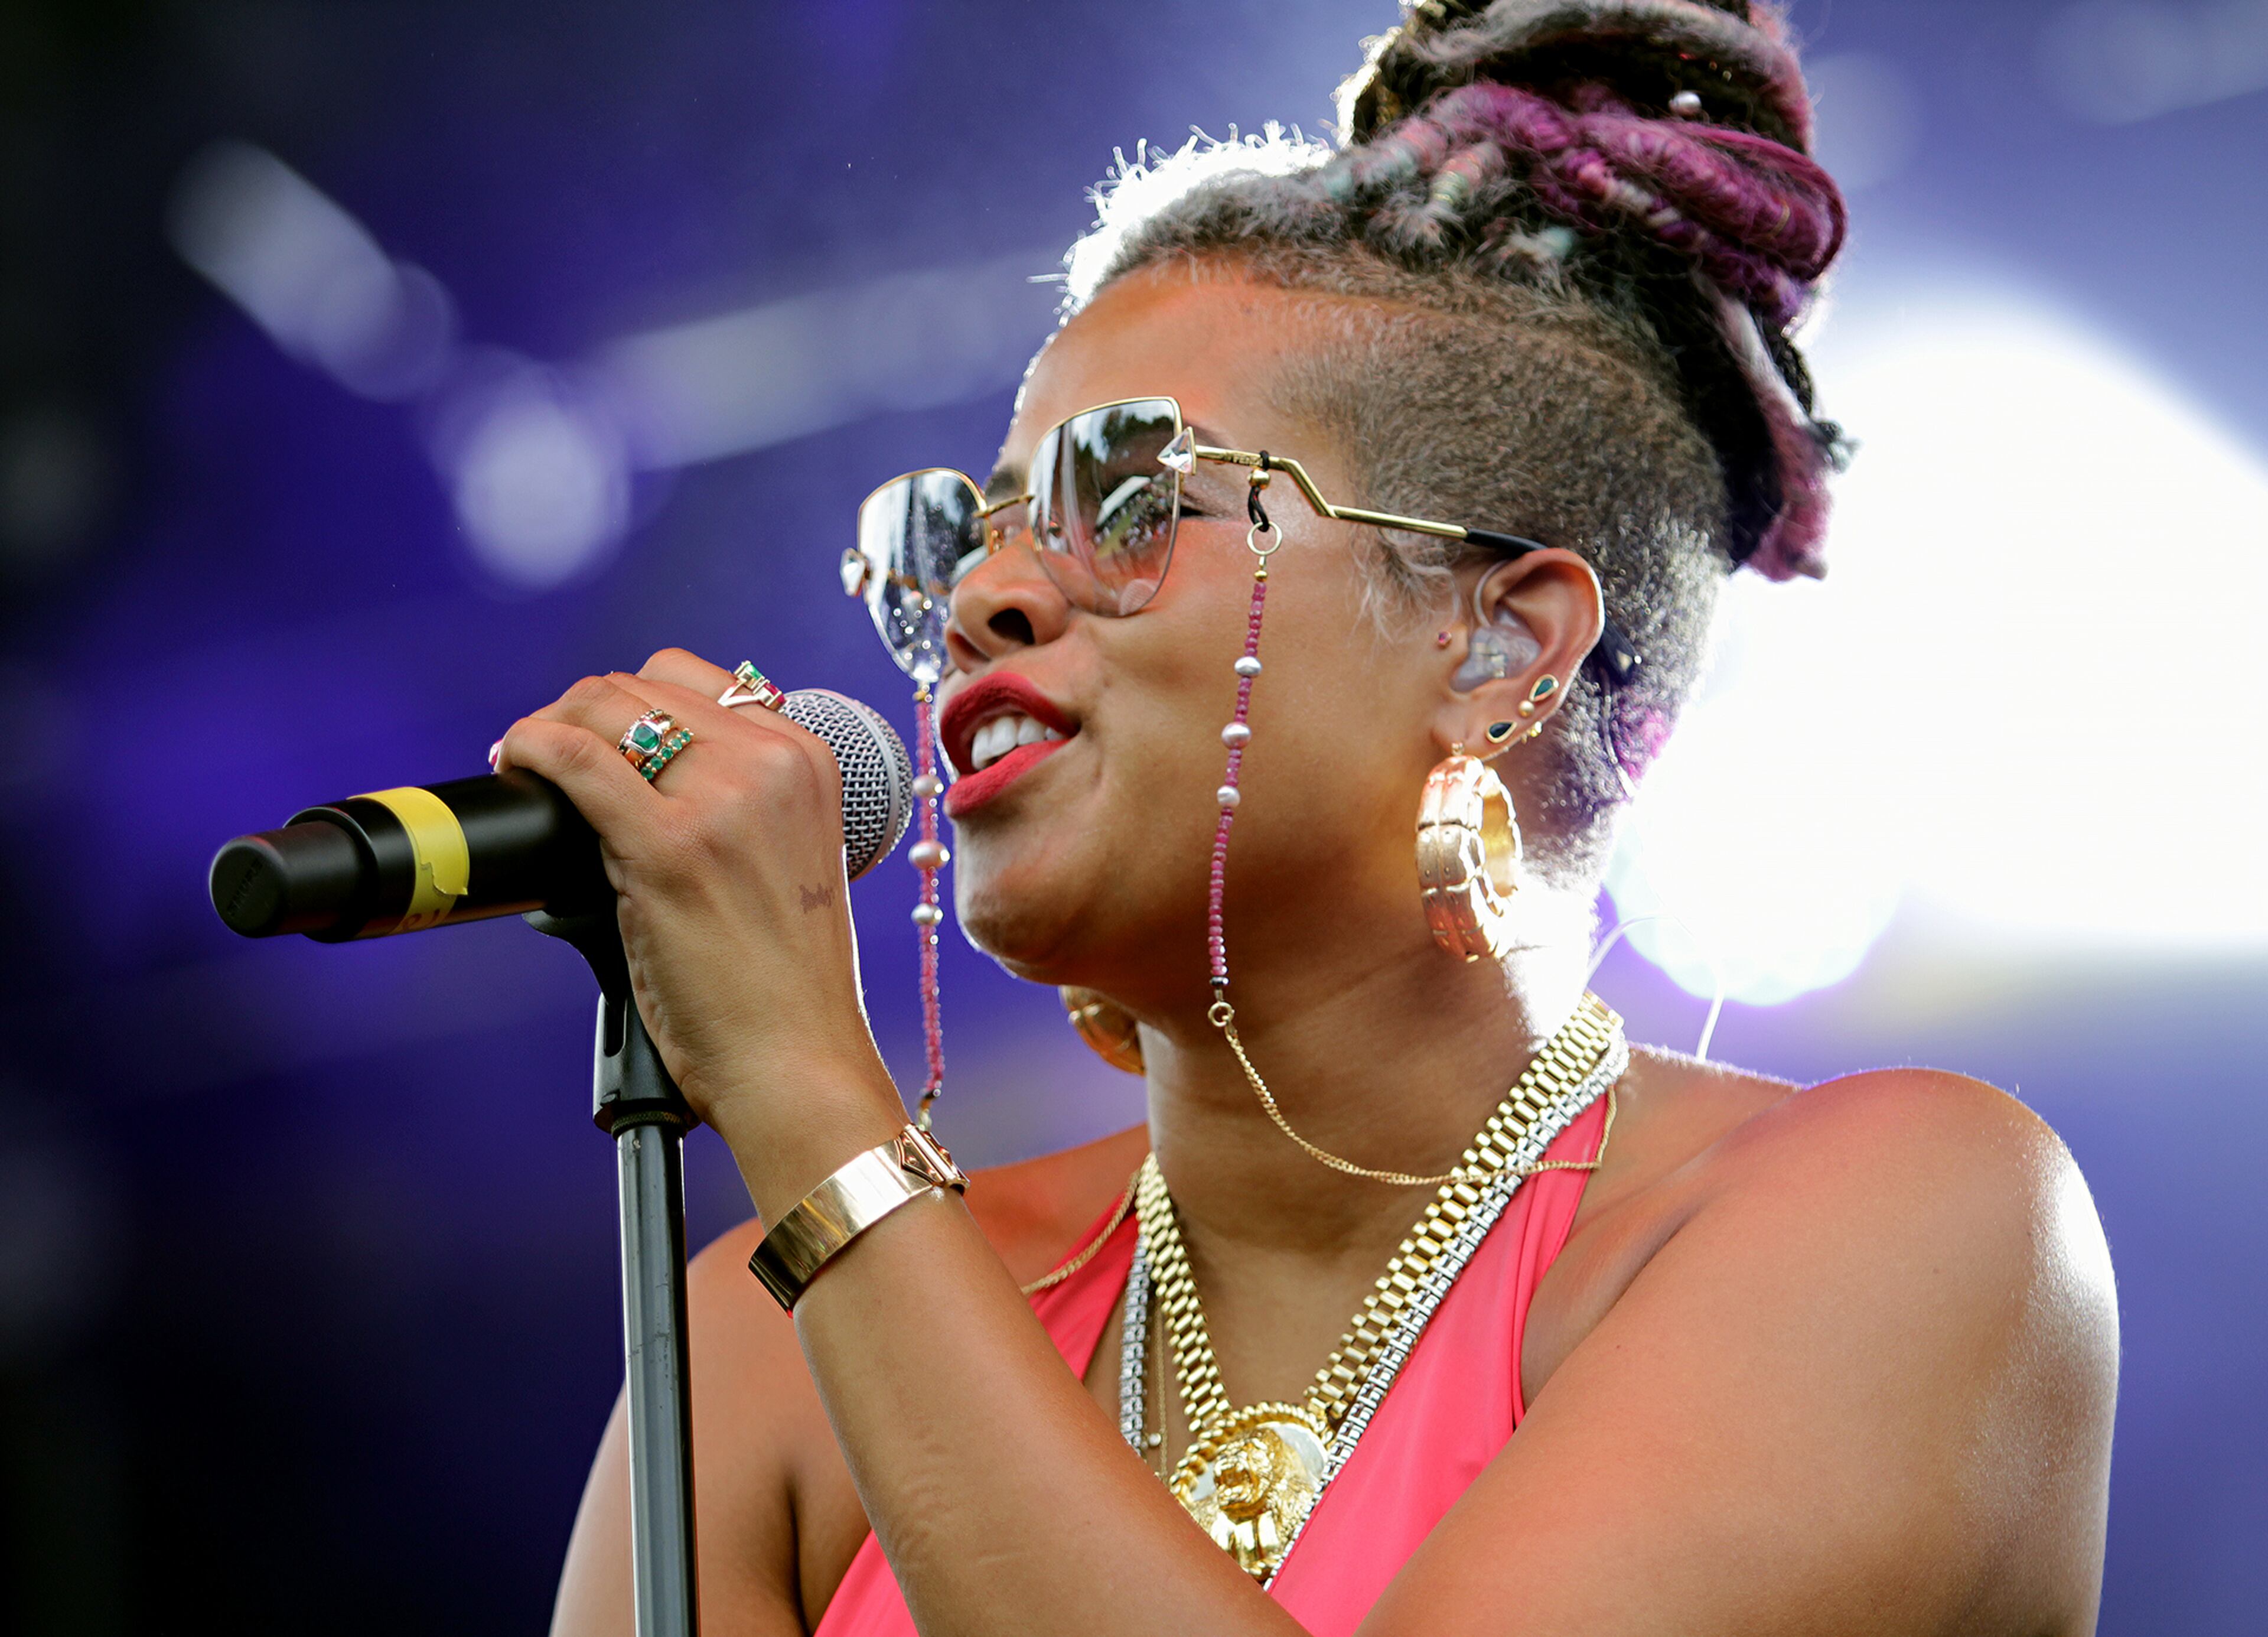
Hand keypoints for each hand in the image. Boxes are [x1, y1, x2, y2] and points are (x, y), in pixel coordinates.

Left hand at [496, 649, 904, 1207]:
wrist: (797, 1059)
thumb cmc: (781, 981)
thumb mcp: (781, 855)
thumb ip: (735, 798)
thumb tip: (635, 766)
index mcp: (806, 759)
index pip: (696, 678)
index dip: (628, 698)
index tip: (594, 732)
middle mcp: (773, 764)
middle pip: (643, 685)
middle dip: (580, 710)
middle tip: (543, 752)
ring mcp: (725, 802)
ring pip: (605, 710)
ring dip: (550, 725)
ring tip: (526, 761)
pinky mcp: (670, 848)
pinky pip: (577, 761)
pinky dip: (532, 749)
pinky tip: (515, 763)